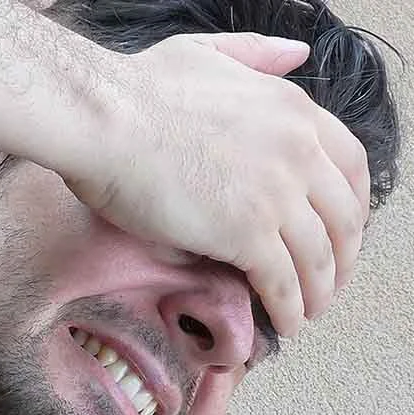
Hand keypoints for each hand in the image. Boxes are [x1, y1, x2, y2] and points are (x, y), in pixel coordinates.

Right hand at [56, 32, 369, 337]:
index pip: (352, 167)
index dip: (352, 207)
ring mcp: (276, 194)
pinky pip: (282, 283)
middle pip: (343, 219)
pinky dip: (290, 309)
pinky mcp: (246, 234)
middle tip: (329, 279)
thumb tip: (296, 54)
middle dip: (341, 257)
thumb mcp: (206, 51)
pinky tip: (285, 322)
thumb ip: (256, 54)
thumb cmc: (137, 89)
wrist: (103, 119)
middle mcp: (298, 152)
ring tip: (308, 311)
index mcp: (293, 110)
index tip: (340, 229)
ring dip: (319, 292)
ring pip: (317, 257)